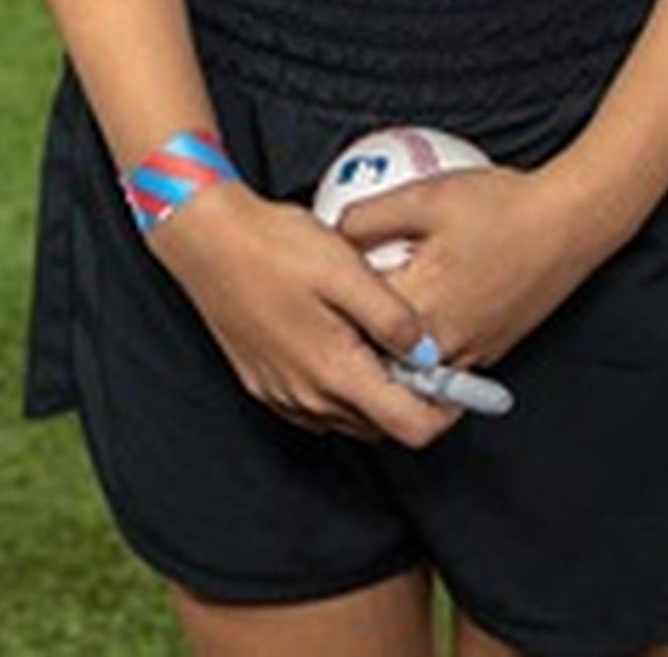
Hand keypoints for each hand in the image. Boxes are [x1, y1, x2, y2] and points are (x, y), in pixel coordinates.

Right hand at [147, 181, 465, 449]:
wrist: (205, 240)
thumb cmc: (273, 247)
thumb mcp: (346, 269)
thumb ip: (393, 318)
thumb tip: (429, 353)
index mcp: (335, 373)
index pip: (411, 427)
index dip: (447, 410)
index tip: (462, 381)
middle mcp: (309, 397)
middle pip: (384, 426)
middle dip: (414, 398)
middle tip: (424, 350)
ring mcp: (283, 395)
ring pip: (352, 416)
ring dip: (378, 391)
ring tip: (385, 339)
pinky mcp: (266, 384)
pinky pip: (320, 404)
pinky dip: (344, 385)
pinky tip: (346, 341)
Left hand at [332, 162, 622, 371]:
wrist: (570, 222)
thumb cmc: (502, 206)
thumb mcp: (423, 196)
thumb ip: (368, 217)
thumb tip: (331, 233)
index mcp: (420, 306)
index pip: (355, 324)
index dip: (331, 308)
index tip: (315, 292)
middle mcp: (443, 342)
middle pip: (379, 357)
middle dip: (353, 339)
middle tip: (329, 318)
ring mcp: (470, 353)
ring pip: (411, 371)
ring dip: (387, 353)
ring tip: (363, 325)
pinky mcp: (489, 352)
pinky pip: (443, 364)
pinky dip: (422, 351)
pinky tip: (413, 320)